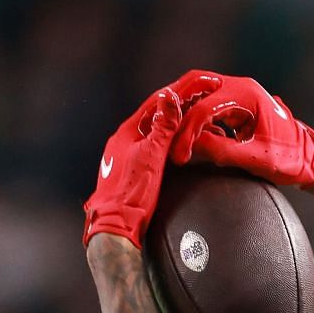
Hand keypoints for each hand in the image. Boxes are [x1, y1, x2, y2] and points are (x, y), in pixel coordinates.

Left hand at [82, 88, 185, 248]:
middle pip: (153, 117)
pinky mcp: (128, 173)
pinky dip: (166, 143)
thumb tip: (170, 97)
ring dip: (172, 126)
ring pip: (152, 133)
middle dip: (177, 107)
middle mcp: (122, 142)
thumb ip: (162, 128)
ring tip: (192, 121)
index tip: (198, 84)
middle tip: (199, 98)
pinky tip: (175, 148)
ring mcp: (123, 158)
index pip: (156, 103)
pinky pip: (150, 149)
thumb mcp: (152, 157)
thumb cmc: (130, 195)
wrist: (115, 228)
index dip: (179, 92)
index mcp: (127, 133)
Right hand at [168, 71, 313, 187]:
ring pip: (198, 90)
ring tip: (166, 133)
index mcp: (247, 95)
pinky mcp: (234, 103)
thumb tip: (191, 147)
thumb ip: (224, 152)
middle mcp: (240, 87)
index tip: (177, 156)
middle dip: (174, 107)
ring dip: (180, 108)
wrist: (310, 158)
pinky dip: (190, 114)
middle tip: (159, 131)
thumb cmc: (290, 159)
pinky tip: (182, 134)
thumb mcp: (256, 159)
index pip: (204, 108)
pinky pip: (205, 102)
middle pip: (195, 84)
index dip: (187, 133)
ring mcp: (237, 92)